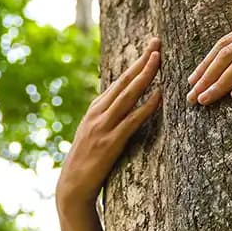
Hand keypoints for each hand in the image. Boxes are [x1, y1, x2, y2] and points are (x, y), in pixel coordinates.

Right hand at [56, 37, 162, 214]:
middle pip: (124, 81)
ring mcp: (103, 127)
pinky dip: (147, 106)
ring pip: (128, 95)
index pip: (118, 81)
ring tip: (158, 59)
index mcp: (94, 110)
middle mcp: (97, 114)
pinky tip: (159, 96)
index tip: (150, 49)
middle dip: (142, 61)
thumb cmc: (86, 164)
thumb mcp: (93, 136)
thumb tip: (123, 109)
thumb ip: (107, 121)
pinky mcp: (110, 143)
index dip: (135, 64)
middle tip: (157, 42)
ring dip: (144, 76)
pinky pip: (132, 120)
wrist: (72, 188)